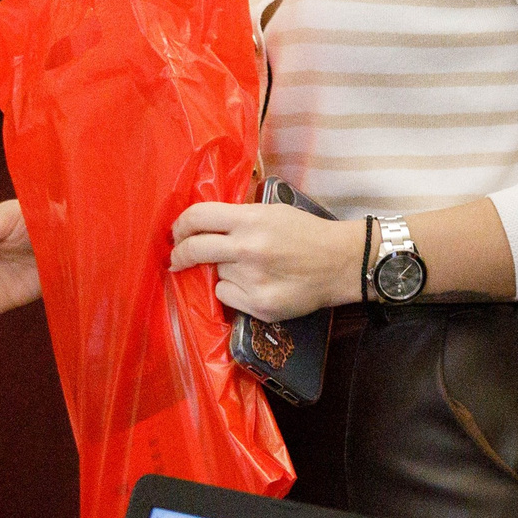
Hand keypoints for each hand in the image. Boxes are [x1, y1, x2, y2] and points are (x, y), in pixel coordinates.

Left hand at [169, 203, 360, 321]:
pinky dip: (233, 291)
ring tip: (249, 268)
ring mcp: (251, 279)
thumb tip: (201, 225)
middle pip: (194, 249)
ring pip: (214, 274)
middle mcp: (246, 249)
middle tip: (178, 257)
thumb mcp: (271, 212)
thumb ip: (238, 218)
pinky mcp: (258, 305)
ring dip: (222, 270)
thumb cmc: (305, 232)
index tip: (178, 232)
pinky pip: (226, 295)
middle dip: (180, 253)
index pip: (198, 216)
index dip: (181, 224)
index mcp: (250, 219)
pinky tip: (254, 285)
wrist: (339, 263)